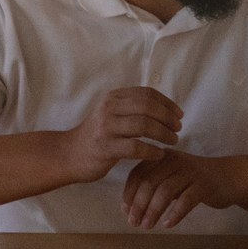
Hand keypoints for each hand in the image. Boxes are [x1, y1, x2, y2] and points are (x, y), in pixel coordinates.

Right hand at [59, 87, 181, 183]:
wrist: (68, 155)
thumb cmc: (96, 136)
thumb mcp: (111, 114)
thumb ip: (131, 108)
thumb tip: (164, 108)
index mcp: (113, 98)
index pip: (146, 93)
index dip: (167, 103)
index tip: (179, 114)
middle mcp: (109, 108)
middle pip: (147, 107)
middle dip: (168, 117)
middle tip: (179, 128)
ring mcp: (106, 128)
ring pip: (143, 125)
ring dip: (163, 133)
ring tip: (173, 141)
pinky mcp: (105, 148)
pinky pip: (135, 147)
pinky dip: (152, 151)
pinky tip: (159, 155)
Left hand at [121, 150, 247, 228]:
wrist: (229, 177)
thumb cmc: (193, 180)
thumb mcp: (171, 178)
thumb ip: (152, 186)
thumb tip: (129, 208)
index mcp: (163, 157)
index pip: (138, 172)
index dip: (129, 193)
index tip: (125, 210)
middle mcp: (175, 160)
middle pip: (150, 182)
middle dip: (139, 205)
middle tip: (134, 222)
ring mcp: (190, 171)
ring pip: (165, 191)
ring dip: (153, 211)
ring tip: (147, 226)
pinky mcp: (204, 184)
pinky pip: (186, 200)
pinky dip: (175, 214)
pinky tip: (168, 224)